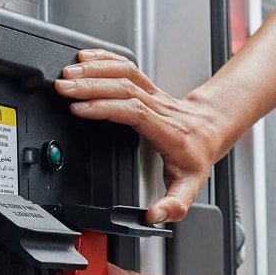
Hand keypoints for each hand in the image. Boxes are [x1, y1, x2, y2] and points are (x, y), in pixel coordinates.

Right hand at [55, 50, 225, 223]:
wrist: (212, 130)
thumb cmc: (197, 156)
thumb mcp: (190, 186)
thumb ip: (174, 205)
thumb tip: (154, 217)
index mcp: (166, 130)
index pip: (134, 111)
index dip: (106, 106)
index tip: (80, 108)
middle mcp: (158, 106)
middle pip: (123, 87)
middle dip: (90, 84)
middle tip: (63, 87)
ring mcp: (152, 92)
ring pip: (124, 72)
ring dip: (94, 69)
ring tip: (67, 73)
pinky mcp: (146, 85)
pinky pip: (125, 65)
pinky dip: (104, 58)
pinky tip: (85, 57)